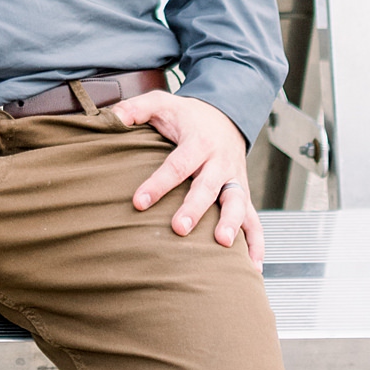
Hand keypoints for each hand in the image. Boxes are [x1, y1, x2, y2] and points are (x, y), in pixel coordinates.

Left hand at [114, 92, 264, 269]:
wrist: (226, 117)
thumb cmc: (188, 116)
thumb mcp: (162, 103)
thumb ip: (136, 108)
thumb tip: (112, 118)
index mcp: (198, 142)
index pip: (177, 165)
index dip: (158, 183)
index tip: (139, 202)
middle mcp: (219, 163)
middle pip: (207, 187)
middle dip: (194, 208)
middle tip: (179, 228)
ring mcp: (234, 180)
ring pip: (237, 203)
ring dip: (232, 224)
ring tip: (222, 244)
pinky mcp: (244, 195)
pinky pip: (255, 220)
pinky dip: (257, 244)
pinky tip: (253, 267)